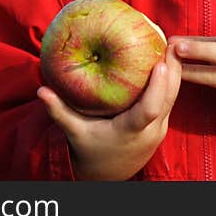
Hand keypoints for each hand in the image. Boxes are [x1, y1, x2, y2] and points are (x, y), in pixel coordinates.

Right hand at [37, 46, 181, 179]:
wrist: (107, 175)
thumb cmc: (89, 150)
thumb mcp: (74, 132)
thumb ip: (59, 111)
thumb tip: (41, 90)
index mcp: (131, 131)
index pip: (151, 109)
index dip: (158, 86)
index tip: (161, 63)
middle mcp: (151, 130)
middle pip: (170, 97)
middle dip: (173, 69)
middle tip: (171, 41)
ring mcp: (160, 128)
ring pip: (174, 96)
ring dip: (175, 71)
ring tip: (171, 44)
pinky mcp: (162, 124)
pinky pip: (170, 98)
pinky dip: (170, 79)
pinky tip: (166, 59)